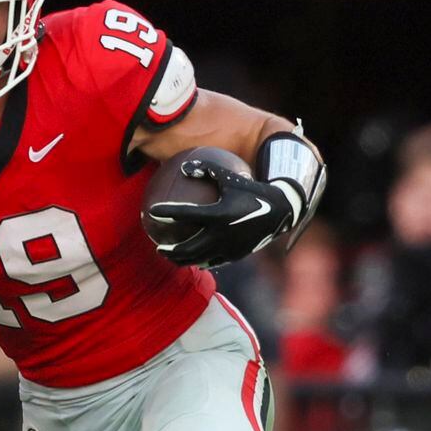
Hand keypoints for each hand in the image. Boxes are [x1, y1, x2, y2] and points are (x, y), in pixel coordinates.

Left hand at [146, 159, 293, 267]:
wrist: (279, 210)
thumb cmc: (252, 188)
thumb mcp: (230, 176)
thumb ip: (206, 169)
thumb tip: (184, 168)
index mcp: (218, 214)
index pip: (185, 214)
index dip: (166, 213)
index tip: (151, 212)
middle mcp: (221, 234)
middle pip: (188, 247)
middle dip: (170, 250)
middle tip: (158, 247)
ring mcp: (228, 247)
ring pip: (199, 259)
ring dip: (183, 260)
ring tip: (172, 257)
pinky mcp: (236, 255)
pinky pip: (214, 261)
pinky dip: (201, 261)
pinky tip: (194, 260)